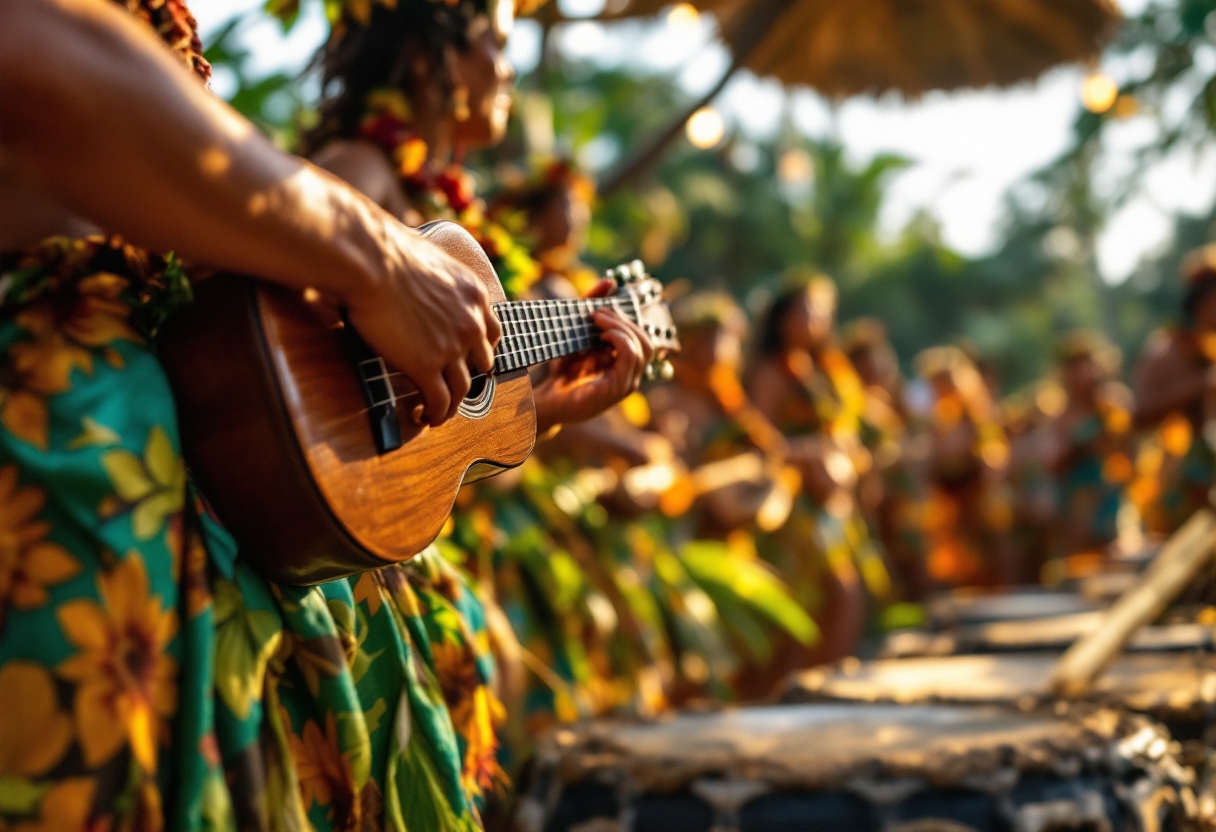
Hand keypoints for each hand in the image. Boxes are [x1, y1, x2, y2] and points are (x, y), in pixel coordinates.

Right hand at [343, 221, 500, 425]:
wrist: (371, 260)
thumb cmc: (386, 250)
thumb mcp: (430, 255)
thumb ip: (435, 275)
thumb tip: (417, 271)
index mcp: (474, 294)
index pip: (492, 331)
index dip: (480, 350)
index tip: (470, 360)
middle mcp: (471, 322)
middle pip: (483, 363)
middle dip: (470, 378)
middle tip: (455, 388)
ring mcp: (452, 347)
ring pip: (462, 389)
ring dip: (451, 405)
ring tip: (438, 413)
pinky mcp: (427, 366)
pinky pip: (439, 401)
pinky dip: (434, 414)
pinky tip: (423, 417)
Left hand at [532, 279, 653, 434]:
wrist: (544, 399)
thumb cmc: (561, 370)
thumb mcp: (578, 335)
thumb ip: (592, 310)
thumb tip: (610, 281)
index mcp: (624, 366)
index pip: (642, 338)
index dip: (627, 319)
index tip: (601, 309)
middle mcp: (630, 376)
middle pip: (646, 341)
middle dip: (625, 321)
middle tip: (599, 312)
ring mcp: (625, 384)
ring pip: (641, 347)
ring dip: (621, 327)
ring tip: (598, 320)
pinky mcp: (615, 390)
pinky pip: (629, 357)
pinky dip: (618, 339)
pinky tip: (601, 335)